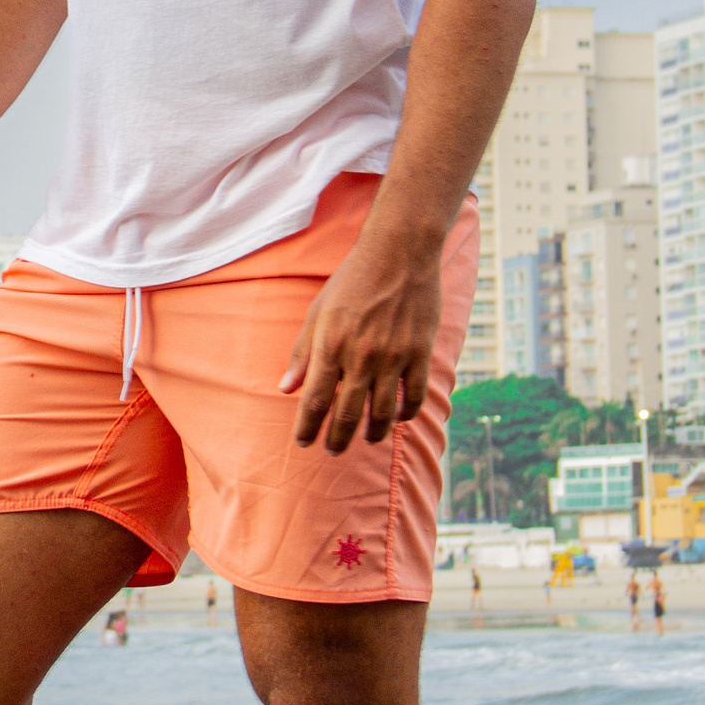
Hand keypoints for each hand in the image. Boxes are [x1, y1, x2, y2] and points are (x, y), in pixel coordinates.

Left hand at [281, 228, 443, 453]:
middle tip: (332, 451)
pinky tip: (397, 418)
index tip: (303, 443)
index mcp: (330, 346)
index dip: (307, 428)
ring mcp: (393, 357)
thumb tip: (286, 389)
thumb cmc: (352, 280)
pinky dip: (405, 414)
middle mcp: (360, 357)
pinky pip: (413, 396)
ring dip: (372, 434)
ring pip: (382, 414)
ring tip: (367, 440)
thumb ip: (302, 354)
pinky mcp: (419, 353)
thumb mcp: (318, 312)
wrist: (398, 253)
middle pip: (347, 415)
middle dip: (336, 440)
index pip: (315, 401)